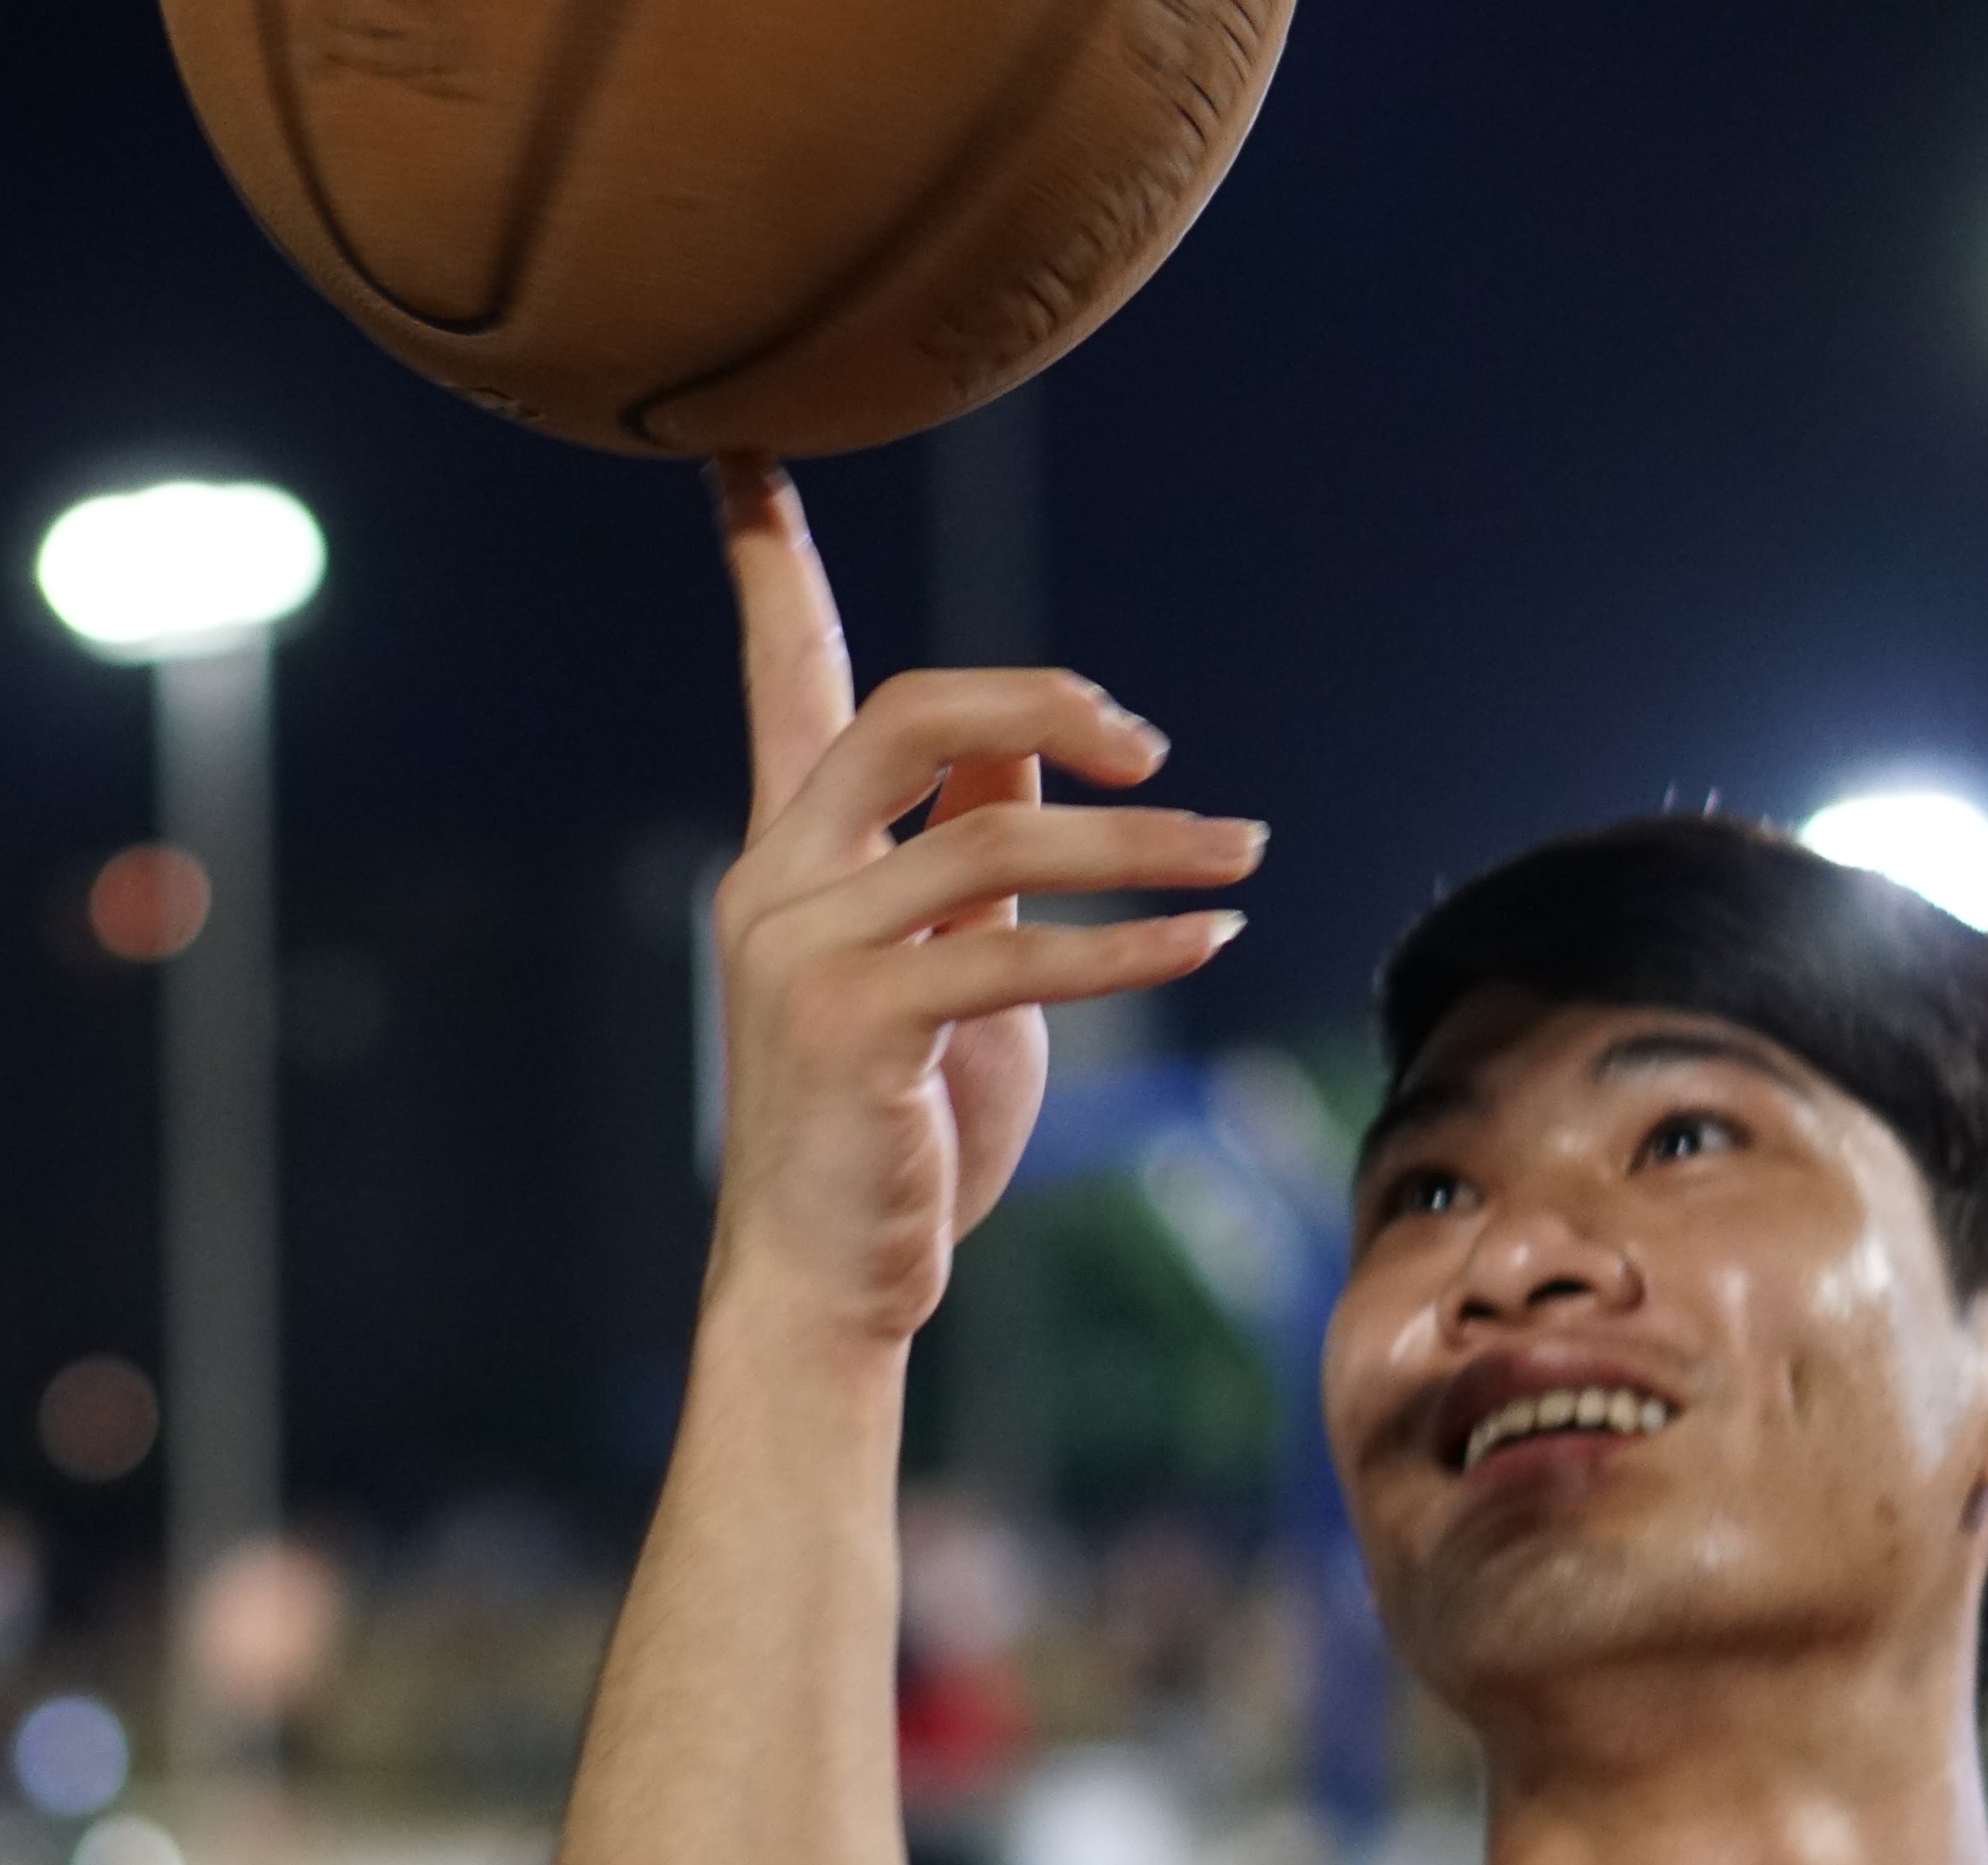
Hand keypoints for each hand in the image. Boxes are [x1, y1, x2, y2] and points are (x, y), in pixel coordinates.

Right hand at [701, 459, 1259, 1348]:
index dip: (767, 566)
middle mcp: (776, 879)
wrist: (832, 1286)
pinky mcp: (854, 1023)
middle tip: (1151, 744)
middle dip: (1045, 702)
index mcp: (789, 850)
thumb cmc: (903, 1132)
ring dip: (1145, 844)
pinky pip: (1020, 949)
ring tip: (1240, 857)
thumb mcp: (955, 968)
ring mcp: (803, 949)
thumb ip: (974, 845)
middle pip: (910, 715)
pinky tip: (1209, 937)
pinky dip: (1132, 941)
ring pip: (999, 839)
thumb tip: (1036, 739)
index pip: (780, 676)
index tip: (747, 454)